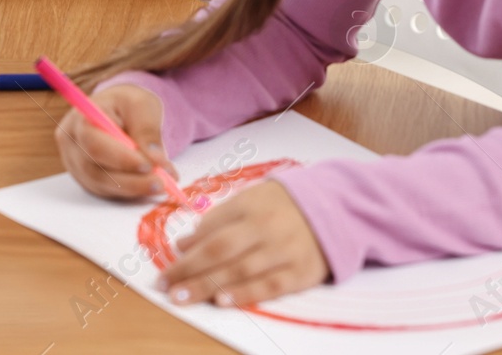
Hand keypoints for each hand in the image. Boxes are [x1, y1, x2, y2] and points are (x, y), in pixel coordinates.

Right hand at [54, 84, 179, 199]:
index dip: (120, 158)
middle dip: (130, 179)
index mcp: (81, 118)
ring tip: (160, 185)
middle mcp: (72, 143)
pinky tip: (148, 186)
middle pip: (95, 169)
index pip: (94, 142)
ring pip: (101, 184)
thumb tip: (156, 160)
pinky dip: (129, 191)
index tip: (148, 165)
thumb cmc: (127, 104)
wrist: (117, 111)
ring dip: (133, 188)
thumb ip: (147, 129)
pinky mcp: (86, 178)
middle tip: (161, 183)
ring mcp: (76, 164)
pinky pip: (106, 191)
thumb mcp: (142, 104)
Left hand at [158, 180, 329, 306]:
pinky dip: (245, 294)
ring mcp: (285, 250)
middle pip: (221, 251)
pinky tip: (222, 301)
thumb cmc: (284, 205)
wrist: (336, 207)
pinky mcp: (301, 271)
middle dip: (189, 270)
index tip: (165, 268)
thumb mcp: (250, 200)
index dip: (187, 252)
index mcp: (251, 206)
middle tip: (165, 286)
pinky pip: (270, 286)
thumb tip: (184, 244)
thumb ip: (217, 220)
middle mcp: (266, 227)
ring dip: (209, 285)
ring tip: (183, 297)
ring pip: (241, 270)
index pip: (213, 231)